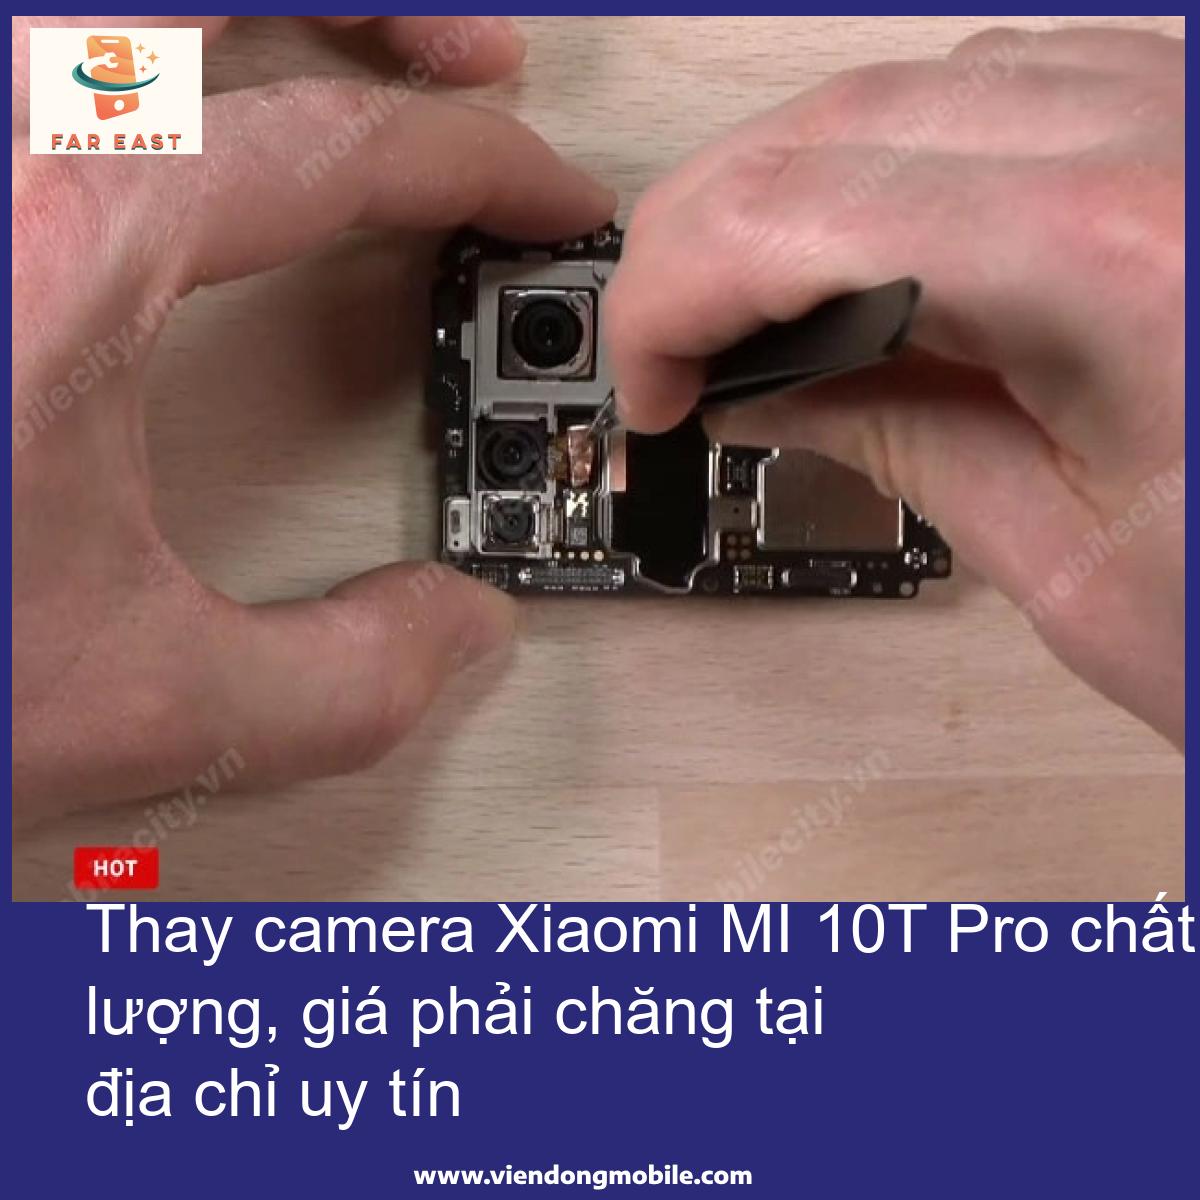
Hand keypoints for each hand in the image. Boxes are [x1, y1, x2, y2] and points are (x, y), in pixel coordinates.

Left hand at [11, 16, 614, 824]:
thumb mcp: (125, 705)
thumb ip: (336, 683)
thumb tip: (449, 634)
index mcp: (54, 246)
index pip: (333, 152)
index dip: (472, 172)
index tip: (539, 200)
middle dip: (378, 12)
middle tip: (469, 60)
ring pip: (105, 4)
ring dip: (252, 13)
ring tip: (343, 54)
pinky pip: (31, 80)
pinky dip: (123, 68)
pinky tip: (159, 115)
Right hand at [605, 26, 1183, 747]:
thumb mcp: (1077, 566)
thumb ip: (901, 444)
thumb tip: (764, 389)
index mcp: (1125, 262)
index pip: (794, 211)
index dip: (671, 296)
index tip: (652, 384)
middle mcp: (1169, 135)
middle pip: (833, 117)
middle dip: (708, 236)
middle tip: (679, 349)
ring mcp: (1194, 110)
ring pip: (906, 87)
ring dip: (796, 196)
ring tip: (767, 318)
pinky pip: (1004, 94)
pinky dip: (897, 172)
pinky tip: (881, 263)